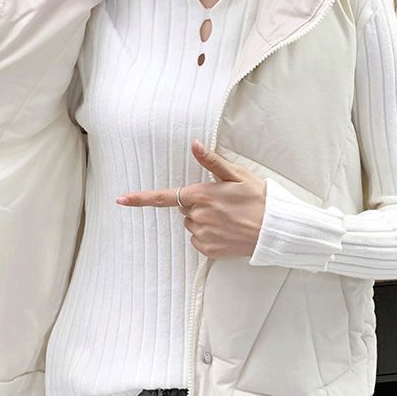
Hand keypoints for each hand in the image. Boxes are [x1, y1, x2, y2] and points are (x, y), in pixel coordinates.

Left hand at [116, 139, 266, 258]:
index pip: (164, 197)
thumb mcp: (237, 175)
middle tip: (223, 203)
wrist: (275, 230)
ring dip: (203, 220)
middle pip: (184, 209)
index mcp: (202, 195)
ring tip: (228, 218)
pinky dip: (208, 235)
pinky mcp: (208, 250)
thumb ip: (212, 162)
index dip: (141, 198)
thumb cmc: (259, 199)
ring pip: (191, 224)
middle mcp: (198, 216)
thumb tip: (194, 145)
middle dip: (198, 205)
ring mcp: (202, 235)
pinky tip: (226, 231)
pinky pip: (198, 240)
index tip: (121, 199)